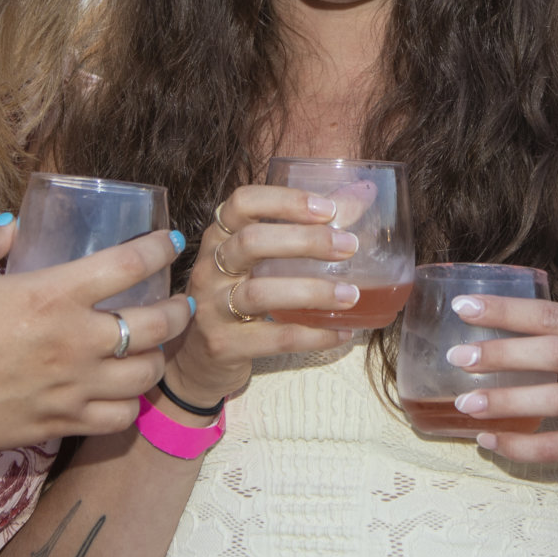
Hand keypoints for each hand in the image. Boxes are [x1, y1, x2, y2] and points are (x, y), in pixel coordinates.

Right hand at [0, 221, 192, 454]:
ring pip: (147, 374)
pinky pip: (121, 416)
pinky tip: (125, 389)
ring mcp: (73, 387)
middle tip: (178, 301)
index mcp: (52, 294)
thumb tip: (14, 224)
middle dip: (177, 308)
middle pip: (157, 323)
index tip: (170, 241)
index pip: (130, 263)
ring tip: (155, 346)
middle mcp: (74, 341)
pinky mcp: (63, 422)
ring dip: (158, 356)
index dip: (160, 247)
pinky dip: (132, 402)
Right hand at [177, 186, 363, 404]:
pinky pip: (274, 338)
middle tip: (349, 246)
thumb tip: (360, 195)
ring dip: (313, 291)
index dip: (285, 200)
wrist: (197, 360)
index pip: (243, 202)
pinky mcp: (223, 345)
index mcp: (220, 237)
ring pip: (260, 293)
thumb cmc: (238, 297)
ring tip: (351, 294)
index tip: (328, 209)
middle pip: (252, 242)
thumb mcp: (259, 261)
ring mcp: (211, 307)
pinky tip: (341, 331)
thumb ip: (304, 228)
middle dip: (305, 241)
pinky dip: (313, 334)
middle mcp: (209, 267)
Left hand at [436, 292, 557, 491]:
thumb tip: (515, 323)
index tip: (464, 306)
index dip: (505, 309)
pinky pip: (555, 448)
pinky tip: (489, 441)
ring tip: (464, 403)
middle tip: (458, 356)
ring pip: (552, 400)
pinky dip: (518, 446)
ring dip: (504, 401)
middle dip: (499, 352)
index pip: (552, 315)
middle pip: (551, 351)